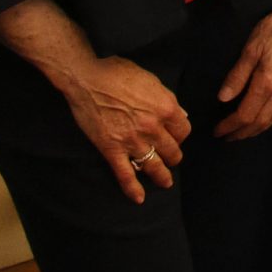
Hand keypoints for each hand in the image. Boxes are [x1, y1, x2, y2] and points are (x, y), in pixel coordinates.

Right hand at [60, 56, 189, 201]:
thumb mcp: (152, 81)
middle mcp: (153, 128)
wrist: (87, 77)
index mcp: (166, 108)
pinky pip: (125, 174)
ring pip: (154, 165)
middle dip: (174, 156)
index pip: (184, 130)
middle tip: (171, 158)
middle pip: (172, 150)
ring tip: (166, 183)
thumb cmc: (119, 73)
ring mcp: (132, 141)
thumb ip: (167, 100)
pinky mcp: (111, 149)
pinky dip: (132, 189)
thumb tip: (179, 115)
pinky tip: (138, 198)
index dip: (180, 135)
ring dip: (162, 176)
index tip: (176, 137)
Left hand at [215, 0, 271, 138]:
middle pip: (260, 121)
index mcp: (267, 82)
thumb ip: (237, 75)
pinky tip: (269, 118)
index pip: (245, 114)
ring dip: (258, 129)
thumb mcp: (250, 48)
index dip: (230, 126)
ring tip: (245, 132)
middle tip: (228, 137)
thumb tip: (223, 98)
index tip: (218, 131)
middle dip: (242, 132)